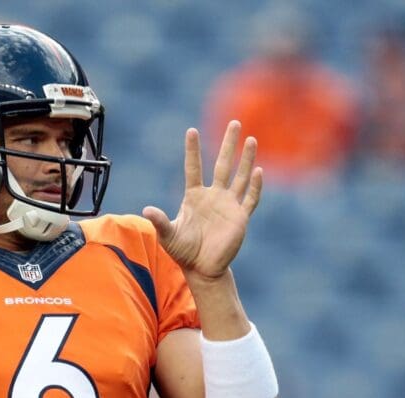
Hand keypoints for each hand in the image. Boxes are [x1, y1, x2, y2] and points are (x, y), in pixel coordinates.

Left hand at [143, 121, 261, 282]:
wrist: (202, 268)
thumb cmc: (183, 251)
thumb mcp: (168, 235)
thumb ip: (160, 222)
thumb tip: (146, 210)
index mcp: (194, 196)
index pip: (194, 168)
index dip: (193, 150)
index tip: (191, 130)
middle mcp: (213, 196)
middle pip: (222, 164)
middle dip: (228, 144)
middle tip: (234, 122)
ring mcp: (228, 205)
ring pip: (239, 176)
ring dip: (246, 159)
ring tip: (250, 139)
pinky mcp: (240, 218)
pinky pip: (249, 199)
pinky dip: (254, 186)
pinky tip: (258, 171)